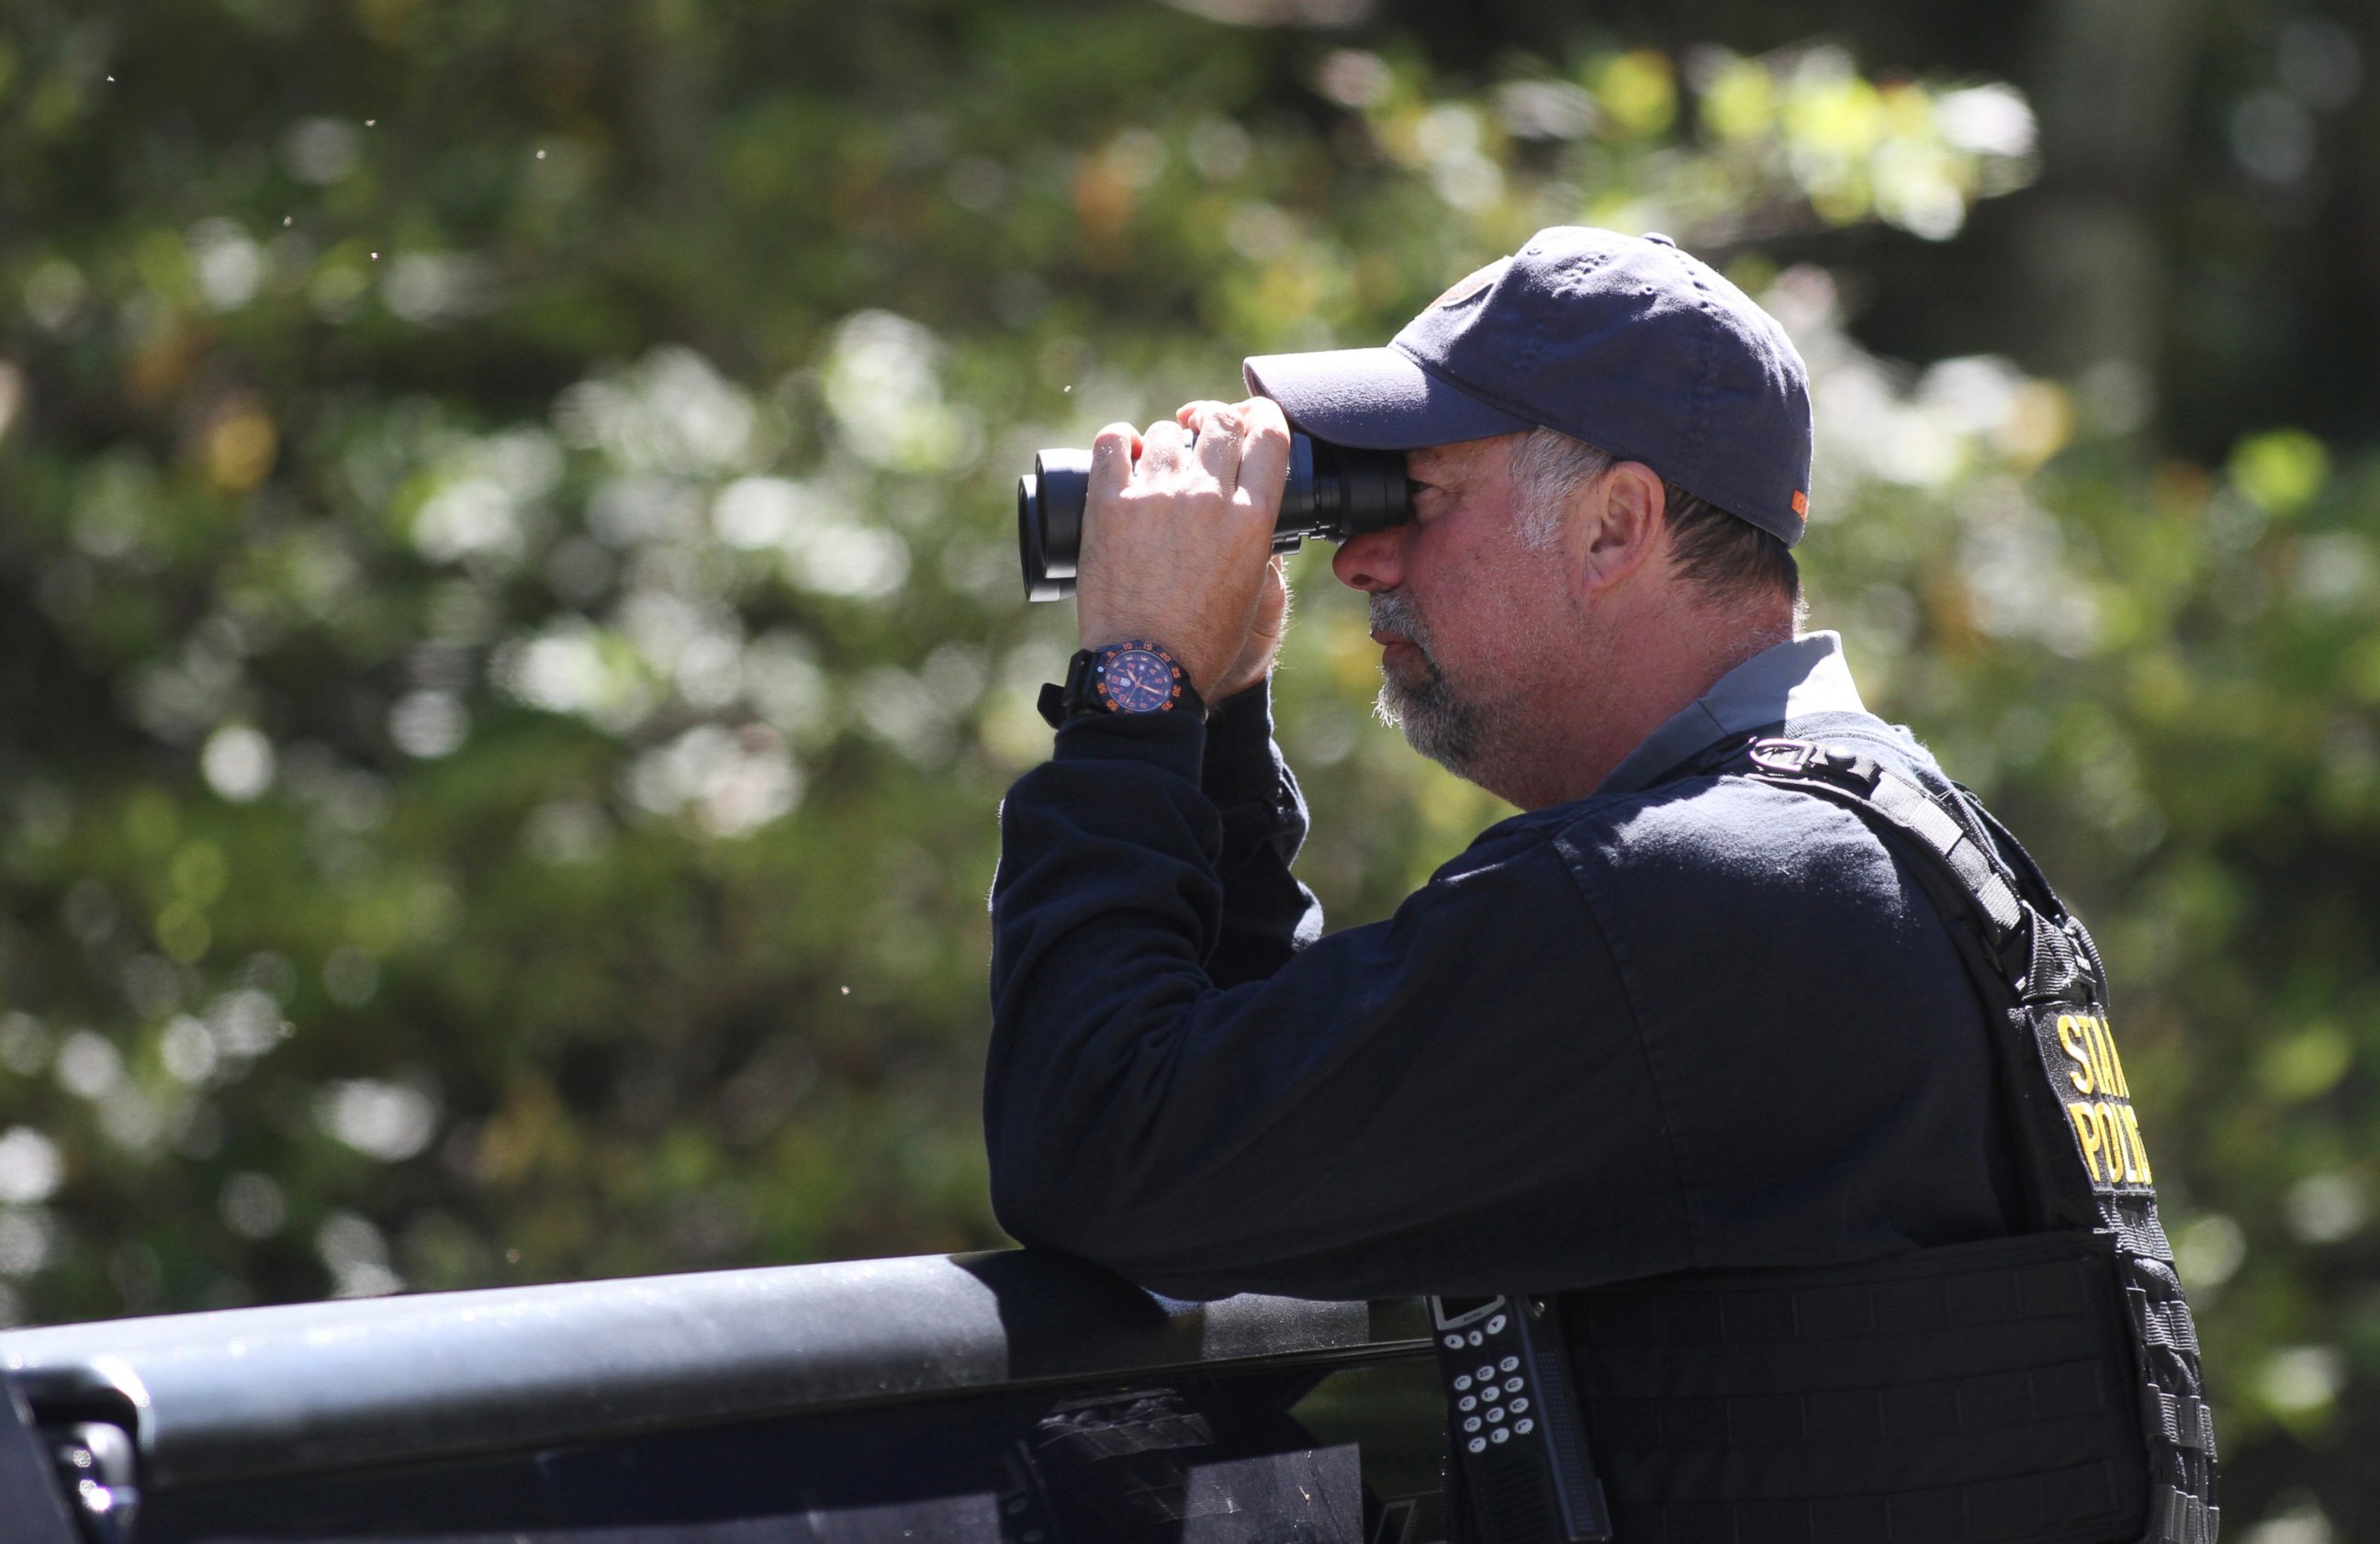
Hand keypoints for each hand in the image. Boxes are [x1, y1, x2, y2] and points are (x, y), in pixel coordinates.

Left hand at [1074, 396, 1292, 702]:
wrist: (1146, 672)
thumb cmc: (1203, 642)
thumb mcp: (1252, 589)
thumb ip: (1258, 541)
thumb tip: (1251, 503)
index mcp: (1252, 519)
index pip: (1269, 437)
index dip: (1263, 418)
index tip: (1251, 422)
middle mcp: (1207, 497)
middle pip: (1219, 422)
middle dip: (1214, 420)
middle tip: (1201, 432)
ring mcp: (1155, 497)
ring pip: (1164, 432)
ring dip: (1165, 440)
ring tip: (1157, 463)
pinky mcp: (1108, 505)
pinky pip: (1111, 444)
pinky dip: (1118, 440)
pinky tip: (1121, 449)